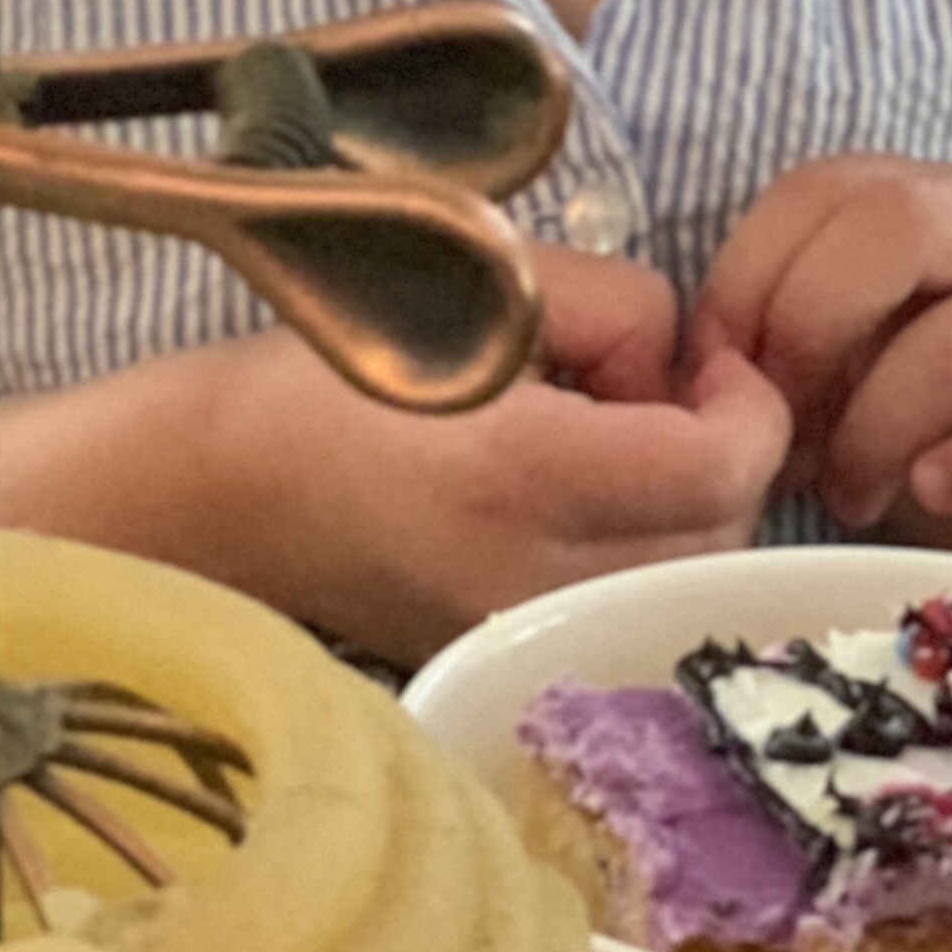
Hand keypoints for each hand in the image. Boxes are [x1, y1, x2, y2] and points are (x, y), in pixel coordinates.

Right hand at [211, 245, 791, 667]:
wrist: (201, 488)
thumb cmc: (326, 365)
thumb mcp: (480, 288)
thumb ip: (614, 308)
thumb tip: (678, 359)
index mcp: (525, 476)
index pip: (720, 467)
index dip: (750, 401)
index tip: (712, 351)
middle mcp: (536, 582)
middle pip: (720, 536)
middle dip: (721, 451)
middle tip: (654, 382)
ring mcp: (518, 639)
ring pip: (681, 583)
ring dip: (683, 505)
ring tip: (605, 435)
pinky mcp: (498, 663)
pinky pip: (619, 610)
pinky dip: (630, 549)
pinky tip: (568, 493)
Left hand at [695, 157, 951, 584]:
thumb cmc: (946, 432)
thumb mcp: (852, 371)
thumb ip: (789, 341)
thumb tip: (700, 371)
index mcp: (939, 201)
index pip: (824, 186)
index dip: (750, 275)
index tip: (717, 380)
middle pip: (902, 224)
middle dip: (813, 331)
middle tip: (781, 437)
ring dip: (880, 429)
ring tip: (847, 497)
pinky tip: (933, 496)